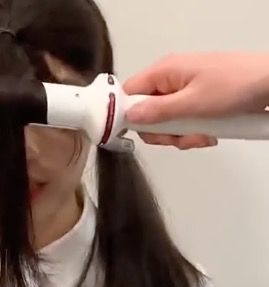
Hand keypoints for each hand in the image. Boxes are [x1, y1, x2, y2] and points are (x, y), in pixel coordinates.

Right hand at [123, 52, 268, 148]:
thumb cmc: (236, 85)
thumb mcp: (192, 104)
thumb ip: (157, 112)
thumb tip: (128, 116)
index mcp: (164, 71)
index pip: (128, 93)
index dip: (126, 115)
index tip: (134, 133)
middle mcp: (171, 80)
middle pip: (146, 113)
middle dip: (161, 132)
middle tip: (178, 137)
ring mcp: (184, 91)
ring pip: (165, 123)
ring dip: (180, 136)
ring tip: (200, 135)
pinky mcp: (197, 102)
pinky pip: (183, 123)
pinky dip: (192, 133)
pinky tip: (208, 134)